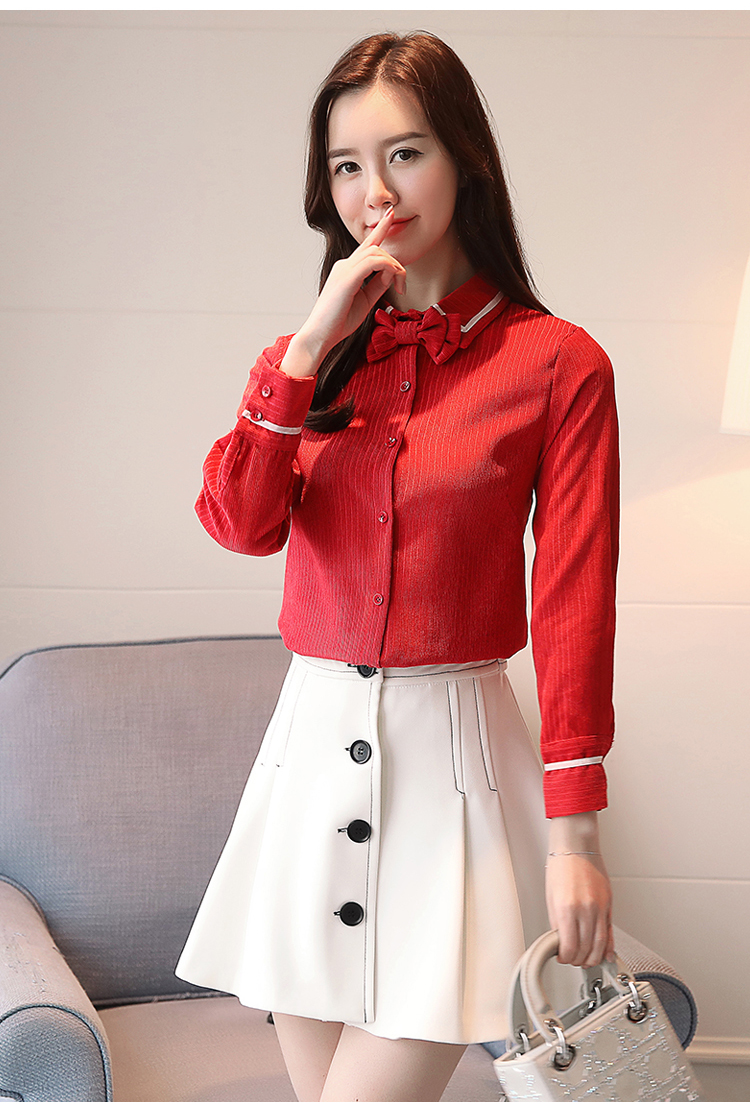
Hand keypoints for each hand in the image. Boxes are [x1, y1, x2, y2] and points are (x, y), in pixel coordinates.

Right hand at [281, 207, 405, 377]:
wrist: (320, 336)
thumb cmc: (339, 322)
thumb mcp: (365, 301)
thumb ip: (377, 286)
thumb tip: (391, 274)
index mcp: (347, 269)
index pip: (367, 245)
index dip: (380, 229)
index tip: (391, 215)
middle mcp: (344, 265)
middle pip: (376, 248)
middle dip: (395, 261)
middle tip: (402, 286)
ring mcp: (344, 269)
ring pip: (377, 253)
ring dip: (394, 267)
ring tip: (399, 287)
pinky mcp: (347, 278)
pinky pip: (374, 262)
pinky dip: (388, 269)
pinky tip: (393, 282)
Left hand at [545, 813, 614, 967]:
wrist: (576, 845)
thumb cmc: (561, 866)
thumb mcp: (551, 897)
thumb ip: (557, 922)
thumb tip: (561, 941)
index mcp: (567, 908)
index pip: (569, 947)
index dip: (565, 958)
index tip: (562, 958)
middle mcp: (585, 910)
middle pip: (586, 949)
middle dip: (578, 960)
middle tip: (573, 960)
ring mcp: (600, 907)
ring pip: (601, 944)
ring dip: (593, 957)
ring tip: (586, 960)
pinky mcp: (609, 903)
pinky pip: (610, 931)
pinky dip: (608, 946)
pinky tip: (605, 954)